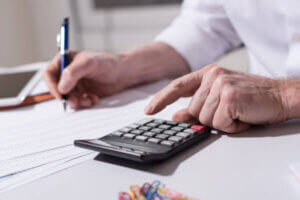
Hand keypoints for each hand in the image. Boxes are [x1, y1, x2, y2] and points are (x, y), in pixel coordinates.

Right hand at [43, 51, 126, 108]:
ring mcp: (76, 83)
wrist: (123, 73)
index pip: (49, 74)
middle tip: (75, 102)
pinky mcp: (83, 92)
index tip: (61, 95)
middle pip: (57, 88)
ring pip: (68, 97)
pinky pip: (78, 102)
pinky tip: (94, 99)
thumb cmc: (108, 63)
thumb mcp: (89, 64)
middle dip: (66, 97)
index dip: (52, 85)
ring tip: (88, 101)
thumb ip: (73, 73)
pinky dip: (84, 103)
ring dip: (77, 102)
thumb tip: (61, 88)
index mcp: (65, 60)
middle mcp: (68, 72)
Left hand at [145, 64, 288, 132]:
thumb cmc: (250, 98)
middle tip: (230, 112)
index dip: (161, 99)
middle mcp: (212, 76)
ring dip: (222, 122)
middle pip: (193, 110)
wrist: (280, 96)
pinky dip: (232, 126)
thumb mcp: (220, 98)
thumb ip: (197, 105)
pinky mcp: (229, 96)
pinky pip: (219, 123)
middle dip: (209, 118)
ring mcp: (221, 84)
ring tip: (238, 113)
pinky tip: (243, 116)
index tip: (149, 110)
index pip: (177, 86)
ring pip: (204, 118)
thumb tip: (177, 115)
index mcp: (208, 73)